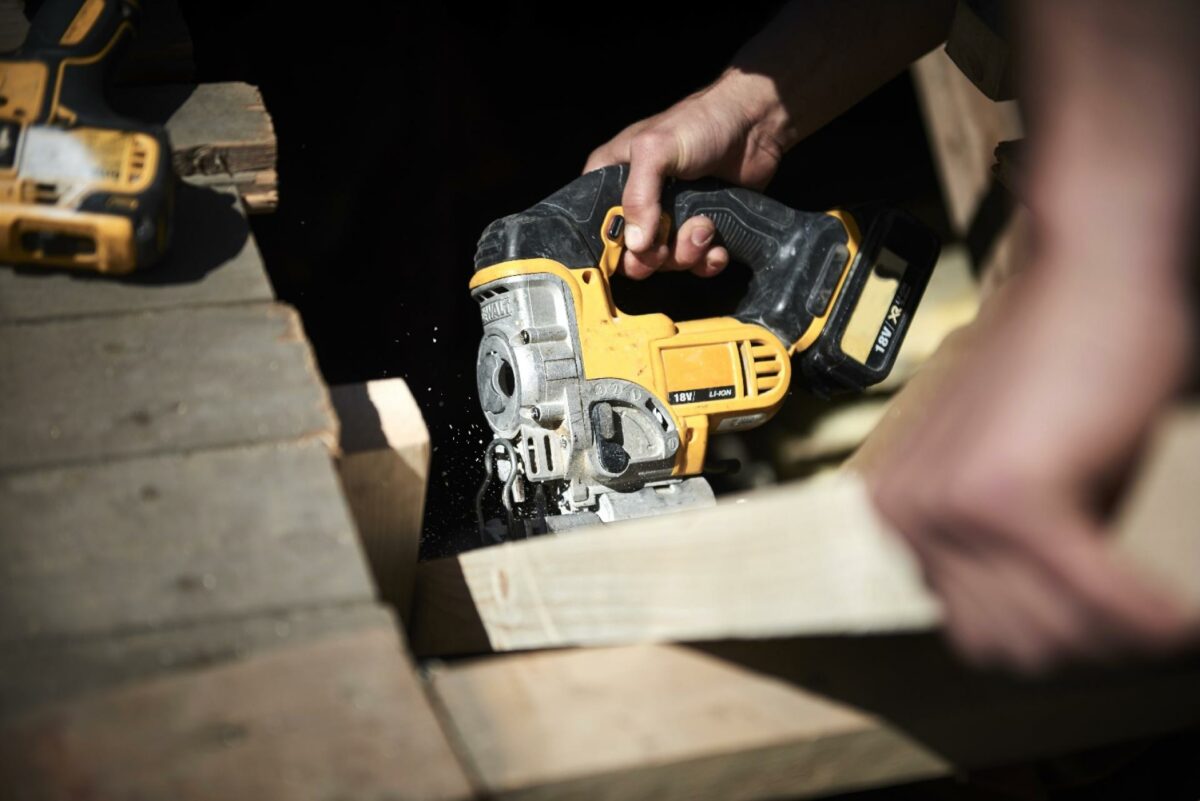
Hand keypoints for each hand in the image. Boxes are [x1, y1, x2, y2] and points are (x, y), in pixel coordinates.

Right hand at [584, 70, 786, 278]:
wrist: (754, 124)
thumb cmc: (700, 122)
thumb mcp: (656, 150)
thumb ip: (638, 196)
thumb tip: (636, 244)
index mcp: (613, 179)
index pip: (595, 225)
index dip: (609, 245)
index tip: (632, 248)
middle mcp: (637, 203)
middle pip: (630, 254)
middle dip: (654, 256)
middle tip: (669, 241)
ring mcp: (670, 218)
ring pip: (666, 262)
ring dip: (686, 253)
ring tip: (704, 227)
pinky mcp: (699, 229)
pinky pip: (696, 264)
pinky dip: (707, 261)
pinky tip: (717, 246)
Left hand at [867, 265, 1196, 672]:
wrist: (1089, 280)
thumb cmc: (1064, 363)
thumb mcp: (1013, 470)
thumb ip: (998, 545)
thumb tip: (1037, 632)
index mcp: (899, 512)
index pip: (973, 633)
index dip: (1050, 642)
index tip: (1102, 638)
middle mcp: (908, 516)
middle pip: (1008, 646)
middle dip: (1084, 646)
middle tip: (1137, 624)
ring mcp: (951, 509)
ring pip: (1051, 637)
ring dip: (1116, 637)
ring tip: (1158, 614)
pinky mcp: (1008, 497)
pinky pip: (1096, 598)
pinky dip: (1147, 616)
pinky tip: (1177, 617)